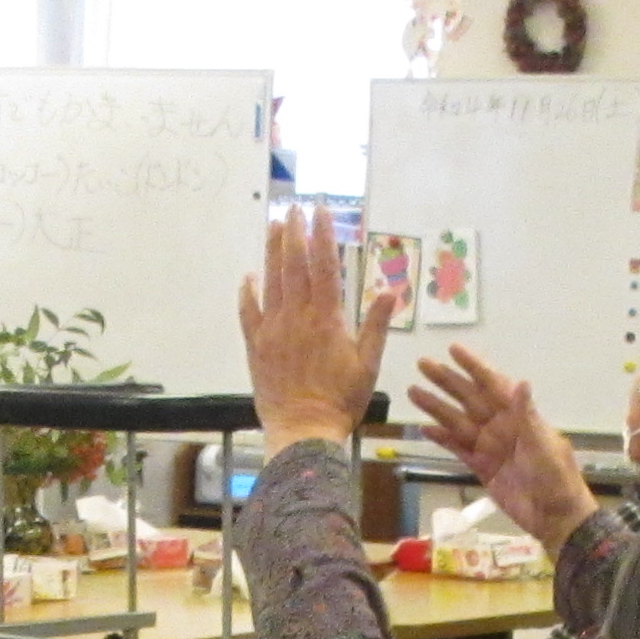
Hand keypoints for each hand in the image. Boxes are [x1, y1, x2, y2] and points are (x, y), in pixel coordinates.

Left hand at [238, 203, 390, 447]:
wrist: (303, 429)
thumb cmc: (341, 400)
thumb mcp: (368, 363)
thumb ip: (376, 324)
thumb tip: (392, 291)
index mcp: (327, 318)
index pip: (324, 265)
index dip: (322, 235)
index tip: (320, 211)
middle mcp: (297, 317)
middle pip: (293, 265)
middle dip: (293, 233)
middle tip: (292, 208)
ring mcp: (273, 329)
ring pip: (270, 280)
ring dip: (271, 251)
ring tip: (273, 226)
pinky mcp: (257, 345)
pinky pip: (248, 312)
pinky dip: (248, 291)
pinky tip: (248, 276)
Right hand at [408, 344, 597, 551]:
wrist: (555, 517)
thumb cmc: (556, 478)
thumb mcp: (544, 445)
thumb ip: (527, 415)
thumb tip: (521, 381)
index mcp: (518, 416)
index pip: (492, 384)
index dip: (473, 366)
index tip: (453, 349)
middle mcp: (501, 425)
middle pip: (468, 398)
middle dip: (446, 381)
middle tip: (423, 364)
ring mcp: (489, 446)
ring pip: (457, 421)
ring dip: (436, 407)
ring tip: (413, 392)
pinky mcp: (481, 467)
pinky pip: (457, 448)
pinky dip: (442, 438)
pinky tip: (424, 428)